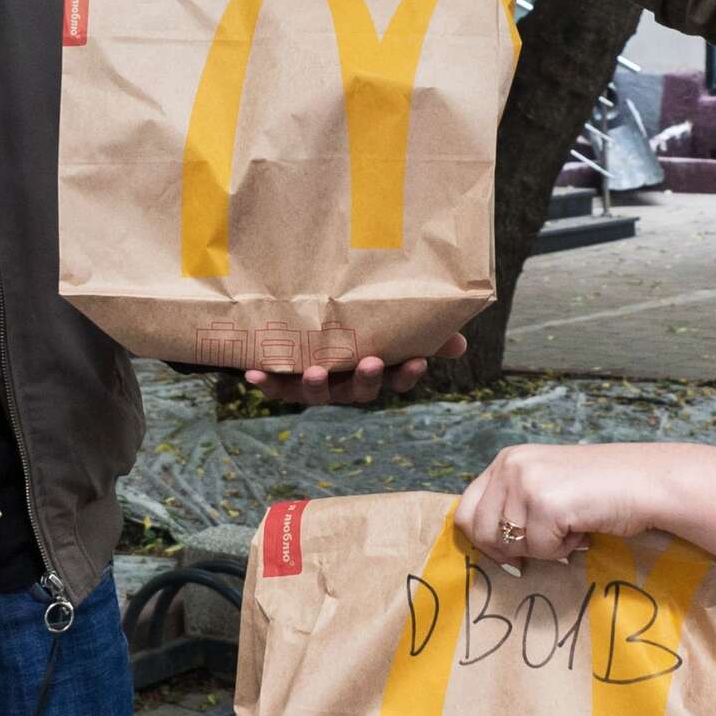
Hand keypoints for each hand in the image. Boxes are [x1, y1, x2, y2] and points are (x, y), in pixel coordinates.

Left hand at [242, 333, 466, 404]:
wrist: (300, 323)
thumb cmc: (355, 323)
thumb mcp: (389, 323)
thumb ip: (423, 331)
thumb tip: (460, 341)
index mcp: (374, 370)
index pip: (397, 379)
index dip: (406, 374)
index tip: (417, 361)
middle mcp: (347, 382)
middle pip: (359, 389)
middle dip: (365, 379)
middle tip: (370, 362)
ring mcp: (318, 384)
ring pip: (319, 392)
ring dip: (316, 385)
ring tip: (315, 370)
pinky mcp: (286, 379)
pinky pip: (278, 386)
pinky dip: (267, 383)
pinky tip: (254, 373)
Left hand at [455, 443, 666, 567]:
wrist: (645, 482)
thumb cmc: (600, 489)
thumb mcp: (545, 485)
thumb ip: (513, 503)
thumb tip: (486, 546)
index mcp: (507, 460)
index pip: (465, 510)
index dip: (484, 539)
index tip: (508, 553)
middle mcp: (510, 466)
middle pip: (481, 532)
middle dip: (513, 548)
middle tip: (549, 540)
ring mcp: (526, 483)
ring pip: (511, 545)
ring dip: (544, 547)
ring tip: (572, 525)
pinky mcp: (546, 504)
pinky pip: (540, 550)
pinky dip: (564, 549)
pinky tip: (583, 526)